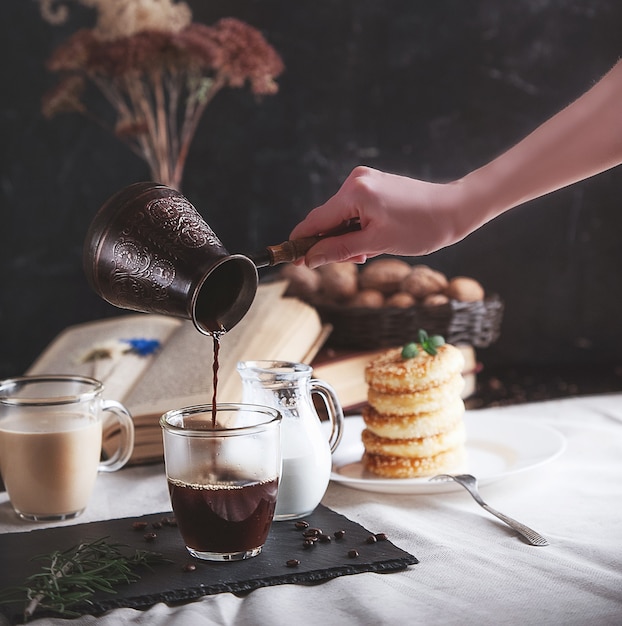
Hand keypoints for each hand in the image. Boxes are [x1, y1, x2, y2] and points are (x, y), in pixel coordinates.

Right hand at [289, 166, 472, 267]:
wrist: (455, 210)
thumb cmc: (421, 227)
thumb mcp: (376, 244)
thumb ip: (339, 250)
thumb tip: (310, 258)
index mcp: (354, 192)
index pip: (315, 221)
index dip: (302, 243)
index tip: (292, 259)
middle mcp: (356, 181)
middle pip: (327, 219)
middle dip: (332, 244)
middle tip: (353, 261)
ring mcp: (366, 181)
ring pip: (341, 217)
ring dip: (347, 238)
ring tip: (369, 251)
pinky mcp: (375, 185)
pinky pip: (354, 210)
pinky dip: (358, 228)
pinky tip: (373, 239)